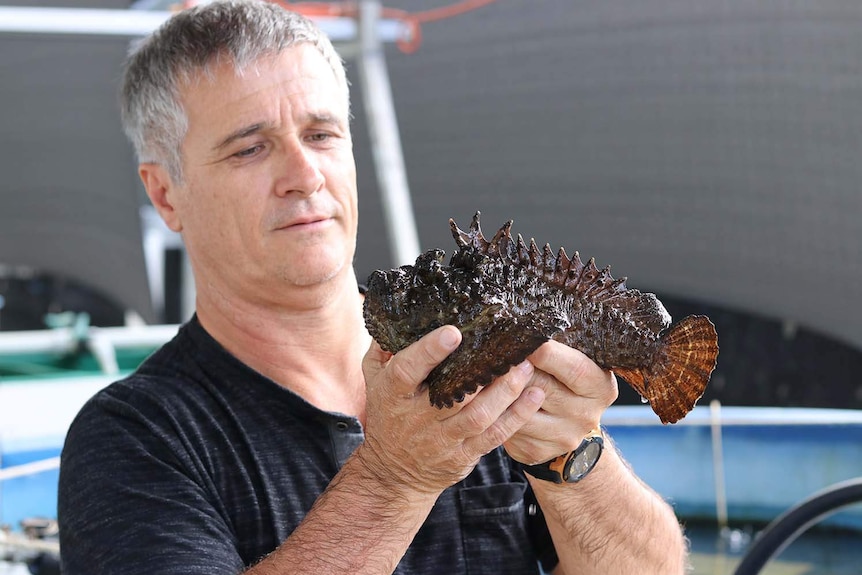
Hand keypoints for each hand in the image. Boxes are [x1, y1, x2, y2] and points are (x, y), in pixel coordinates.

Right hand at [359, 325, 544, 494]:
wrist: (393, 472)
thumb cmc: (387, 415)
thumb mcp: (373, 379)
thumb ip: (382, 348)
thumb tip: (395, 315)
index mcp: (394, 393)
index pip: (408, 369)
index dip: (430, 351)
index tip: (454, 332)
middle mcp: (419, 417)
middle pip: (454, 394)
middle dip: (485, 371)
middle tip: (510, 347)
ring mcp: (443, 438)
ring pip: (479, 415)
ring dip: (507, 391)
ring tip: (526, 367)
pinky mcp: (463, 455)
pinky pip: (494, 436)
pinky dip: (517, 416)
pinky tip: (534, 396)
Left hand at [503, 340, 617, 464]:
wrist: (565, 424)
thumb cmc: (565, 380)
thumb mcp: (574, 360)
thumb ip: (559, 347)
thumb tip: (527, 328)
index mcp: (600, 388)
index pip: (573, 367)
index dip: (543, 352)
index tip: (522, 338)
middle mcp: (586, 416)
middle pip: (541, 386)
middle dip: (516, 369)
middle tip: (497, 353)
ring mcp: (562, 437)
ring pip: (520, 410)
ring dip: (500, 392)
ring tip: (490, 374)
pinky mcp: (536, 451)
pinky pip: (508, 429)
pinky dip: (496, 413)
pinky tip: (492, 400)